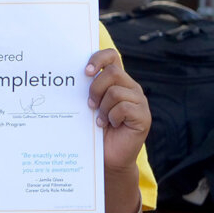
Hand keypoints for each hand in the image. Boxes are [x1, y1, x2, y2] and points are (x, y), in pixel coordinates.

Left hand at [86, 49, 150, 172]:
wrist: (108, 156)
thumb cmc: (95, 129)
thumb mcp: (89, 104)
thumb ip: (87, 89)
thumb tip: (69, 76)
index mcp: (117, 80)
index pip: (111, 56)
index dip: (98, 58)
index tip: (86, 72)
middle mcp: (130, 87)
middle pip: (112, 73)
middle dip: (95, 88)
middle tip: (90, 105)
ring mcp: (139, 101)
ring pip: (115, 91)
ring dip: (103, 107)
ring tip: (100, 119)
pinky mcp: (144, 116)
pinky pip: (124, 108)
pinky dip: (112, 117)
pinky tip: (109, 125)